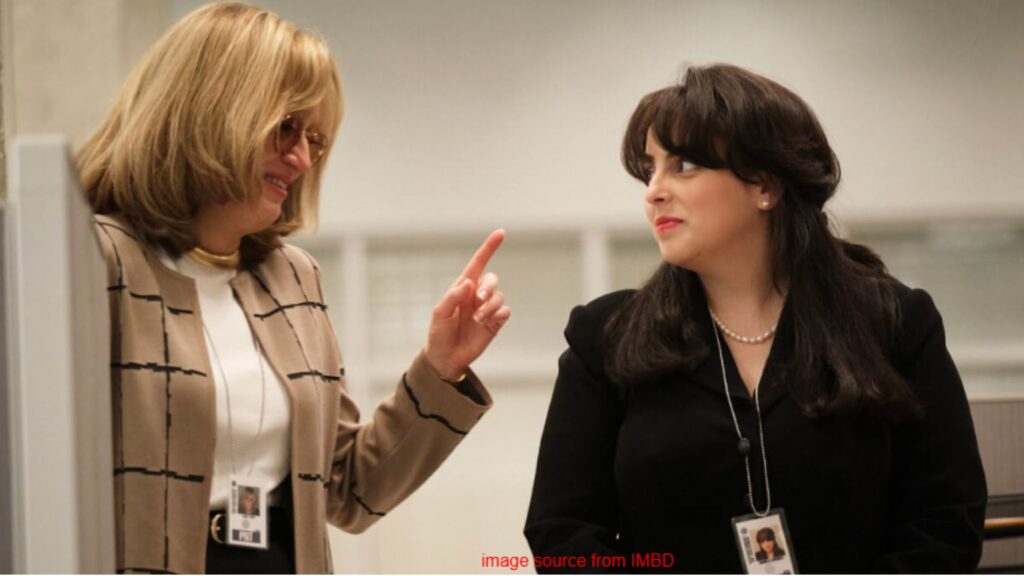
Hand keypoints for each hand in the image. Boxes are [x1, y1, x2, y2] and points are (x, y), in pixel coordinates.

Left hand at [422, 230, 510, 380]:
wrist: (446, 357)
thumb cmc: (439, 333)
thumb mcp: (439, 313)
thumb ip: (452, 296)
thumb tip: (468, 283)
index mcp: (462, 288)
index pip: (477, 263)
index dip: (489, 248)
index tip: (500, 233)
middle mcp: (477, 295)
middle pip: (492, 279)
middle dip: (488, 287)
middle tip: (478, 300)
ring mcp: (487, 308)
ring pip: (499, 296)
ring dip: (490, 306)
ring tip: (478, 319)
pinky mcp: (495, 322)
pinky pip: (505, 310)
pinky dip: (497, 314)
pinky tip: (487, 323)